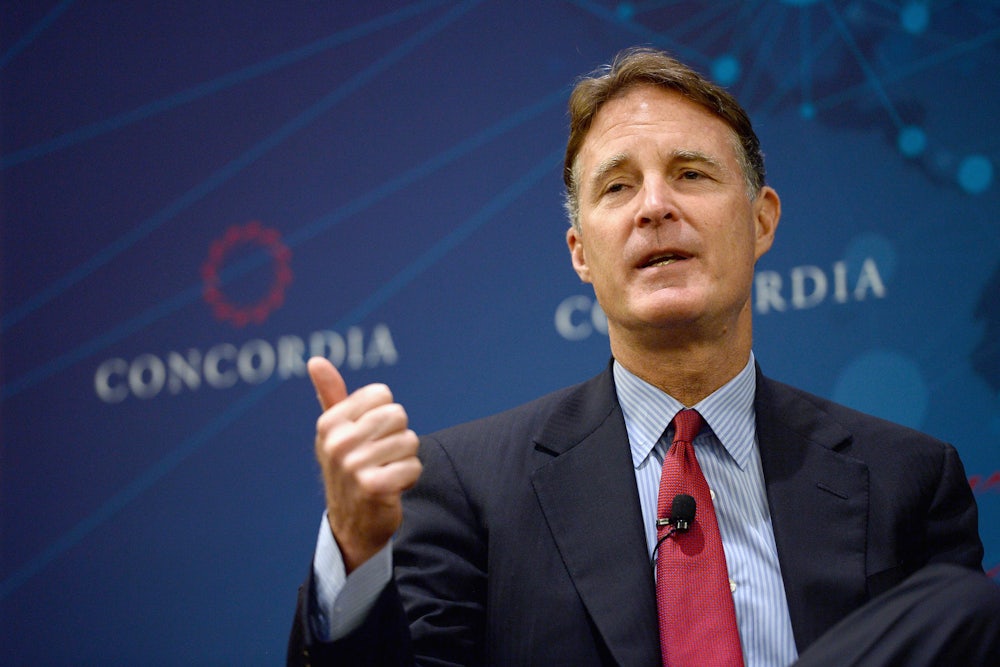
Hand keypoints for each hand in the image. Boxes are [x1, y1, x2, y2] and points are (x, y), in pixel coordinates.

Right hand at [308, 357, 421, 572]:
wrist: (352, 525)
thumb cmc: (348, 469)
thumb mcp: (335, 432)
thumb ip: (330, 394)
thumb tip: (315, 360)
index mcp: (330, 423)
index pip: (382, 395)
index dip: (385, 416)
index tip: (370, 437)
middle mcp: (338, 442)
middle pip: (398, 415)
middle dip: (398, 437)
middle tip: (380, 458)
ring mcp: (354, 465)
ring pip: (410, 441)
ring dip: (405, 459)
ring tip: (385, 473)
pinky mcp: (374, 487)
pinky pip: (414, 466)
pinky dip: (409, 478)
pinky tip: (392, 489)